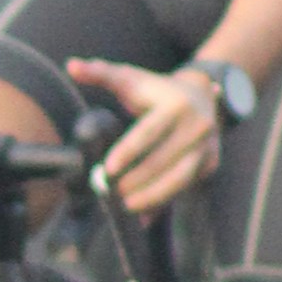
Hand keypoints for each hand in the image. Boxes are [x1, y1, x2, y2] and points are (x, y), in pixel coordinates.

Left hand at [68, 56, 224, 214]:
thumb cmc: (156, 90)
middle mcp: (196, 126)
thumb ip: (100, 73)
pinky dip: (165, 203)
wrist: (203, 96)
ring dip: (153, 196)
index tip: (108, 169)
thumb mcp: (130, 78)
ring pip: (180, 178)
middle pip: (164, 159)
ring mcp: (206, 147)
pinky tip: (144, 215)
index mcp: (175, 105)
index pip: (150, 131)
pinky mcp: (210, 164)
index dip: (129, 151)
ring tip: (126, 206)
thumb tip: (71, 66)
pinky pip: (185, 188)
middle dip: (137, 179)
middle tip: (112, 192)